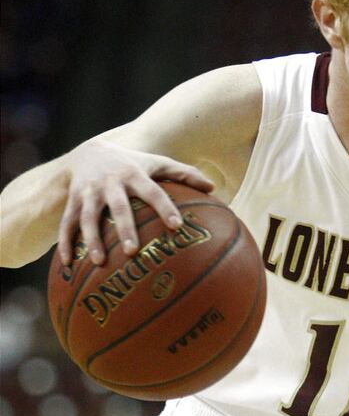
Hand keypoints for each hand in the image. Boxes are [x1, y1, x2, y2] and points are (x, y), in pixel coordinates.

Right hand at [57, 139, 214, 265]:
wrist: (89, 151)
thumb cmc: (134, 163)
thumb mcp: (158, 162)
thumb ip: (185, 173)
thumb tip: (214, 188)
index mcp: (135, 174)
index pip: (153, 192)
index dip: (165, 207)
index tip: (176, 225)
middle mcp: (111, 183)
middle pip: (118, 207)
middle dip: (124, 228)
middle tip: (132, 251)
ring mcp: (89, 192)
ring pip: (88, 217)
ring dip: (92, 239)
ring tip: (99, 261)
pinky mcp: (73, 201)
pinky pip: (67, 223)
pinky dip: (67, 242)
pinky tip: (68, 264)